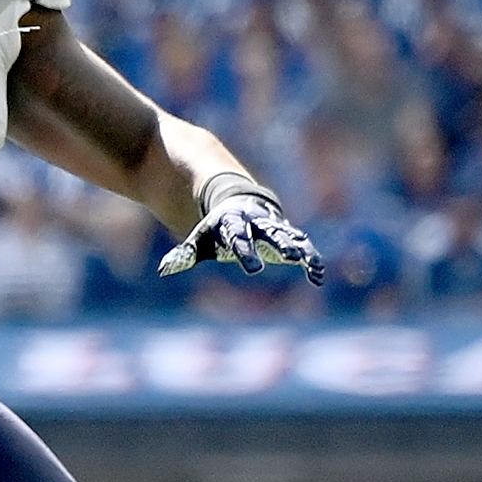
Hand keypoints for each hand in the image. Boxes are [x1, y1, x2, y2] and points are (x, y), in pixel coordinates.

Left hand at [158, 184, 326, 282]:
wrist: (238, 204)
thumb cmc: (217, 229)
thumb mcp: (200, 241)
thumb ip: (184, 255)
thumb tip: (163, 270)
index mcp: (234, 222)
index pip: (239, 237)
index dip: (246, 251)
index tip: (253, 269)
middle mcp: (258, 223)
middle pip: (270, 233)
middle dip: (280, 244)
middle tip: (289, 256)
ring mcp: (275, 228)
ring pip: (290, 237)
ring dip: (300, 249)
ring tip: (310, 263)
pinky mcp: (288, 237)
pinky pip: (303, 247)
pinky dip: (311, 259)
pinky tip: (318, 277)